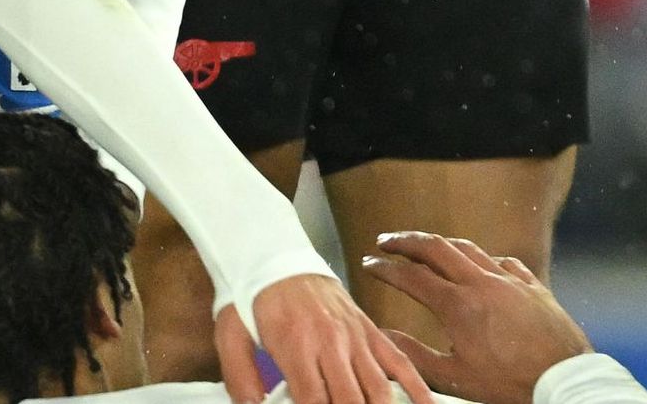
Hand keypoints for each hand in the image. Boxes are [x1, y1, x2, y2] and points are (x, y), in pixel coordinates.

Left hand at [221, 273, 434, 403]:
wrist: (276, 257)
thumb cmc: (254, 299)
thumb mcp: (230, 336)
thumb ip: (240, 378)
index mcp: (296, 344)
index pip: (313, 400)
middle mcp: (331, 342)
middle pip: (349, 400)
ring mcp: (355, 336)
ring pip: (377, 388)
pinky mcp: (369, 331)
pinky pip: (399, 362)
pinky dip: (416, 387)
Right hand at [360, 231, 592, 403]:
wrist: (561, 377)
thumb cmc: (509, 383)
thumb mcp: (454, 377)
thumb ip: (415, 355)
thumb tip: (384, 336)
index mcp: (458, 306)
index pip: (412, 277)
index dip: (386, 269)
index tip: (370, 264)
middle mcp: (482, 283)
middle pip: (436, 248)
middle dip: (407, 241)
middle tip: (387, 241)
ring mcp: (509, 280)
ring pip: (469, 249)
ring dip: (442, 244)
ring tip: (426, 246)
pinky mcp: (532, 285)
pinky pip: (504, 261)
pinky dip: (484, 258)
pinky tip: (481, 264)